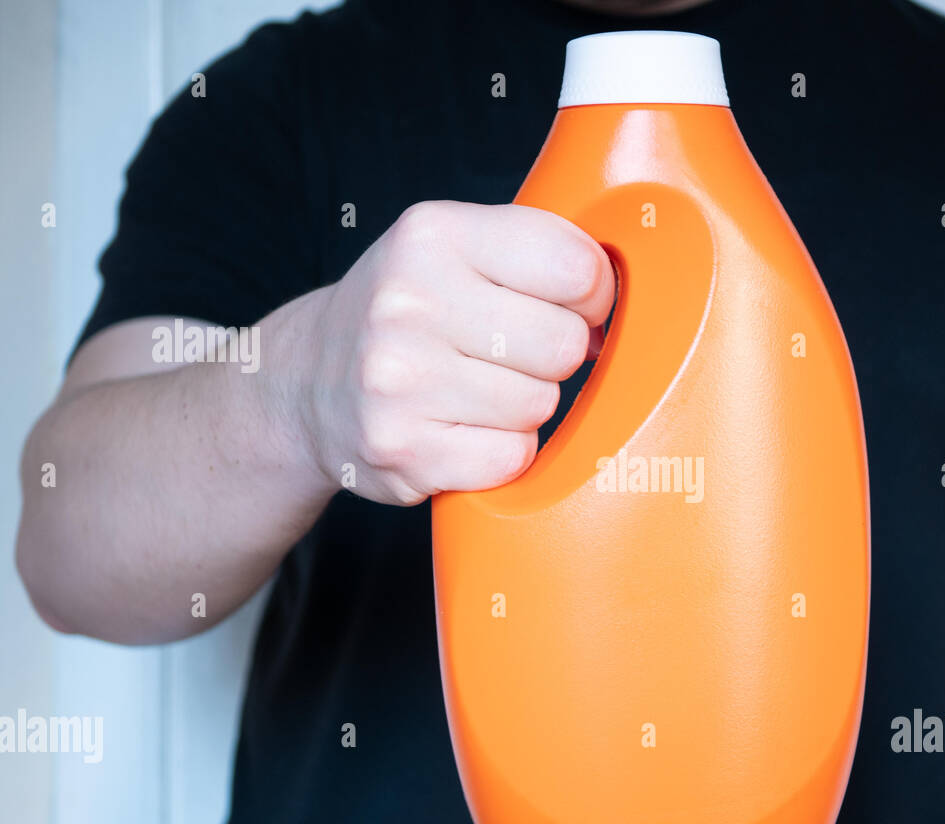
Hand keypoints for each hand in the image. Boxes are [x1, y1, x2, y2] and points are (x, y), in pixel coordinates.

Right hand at [293, 200, 614, 504]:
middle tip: (513, 354)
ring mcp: (400, 380)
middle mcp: (409, 302)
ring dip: (525, 406)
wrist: (304, 384)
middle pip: (564, 344)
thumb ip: (534, 250)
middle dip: (556, 356)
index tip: (571, 305)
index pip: (574, 267)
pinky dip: (501, 451)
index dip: (592, 295)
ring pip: (540, 405)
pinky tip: (462, 429)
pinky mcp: (403, 449)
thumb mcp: (452, 248)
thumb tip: (630, 291)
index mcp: (433, 236)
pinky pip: (512, 456)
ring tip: (475, 390)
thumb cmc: (405, 313)